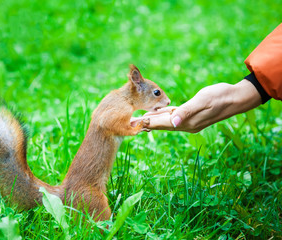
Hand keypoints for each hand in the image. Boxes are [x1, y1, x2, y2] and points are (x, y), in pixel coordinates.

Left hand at [138, 80, 261, 132]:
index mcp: (187, 122)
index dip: (148, 124)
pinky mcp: (192, 113)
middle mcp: (186, 124)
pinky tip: (157, 112)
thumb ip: (186, 112)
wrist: (235, 97)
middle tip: (132, 123)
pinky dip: (164, 114)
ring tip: (140, 119)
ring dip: (154, 119)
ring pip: (166, 120)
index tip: (135, 124)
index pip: (163, 124)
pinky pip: (174, 115)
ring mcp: (189, 120)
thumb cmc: (219, 97)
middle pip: (162, 124)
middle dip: (147, 123)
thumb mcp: (202, 101)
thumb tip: (173, 123)